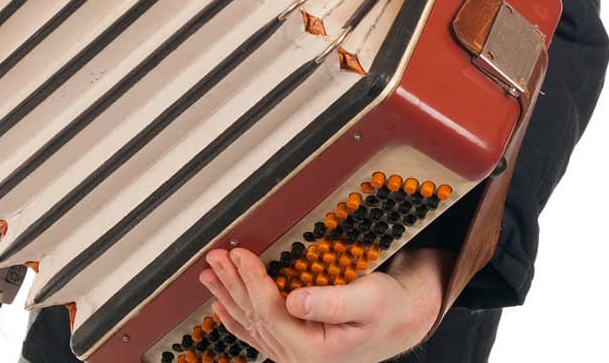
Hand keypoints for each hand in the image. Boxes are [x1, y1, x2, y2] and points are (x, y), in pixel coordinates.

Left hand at [198, 244, 446, 362]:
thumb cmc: (386, 310)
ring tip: (210, 274)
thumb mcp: (367, 299)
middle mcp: (298, 355)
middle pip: (255, 315)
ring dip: (229, 295)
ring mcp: (293, 353)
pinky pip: (258, 333)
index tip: (239, 255)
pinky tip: (221, 309)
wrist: (399, 324)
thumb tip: (296, 301)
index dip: (251, 280)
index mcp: (313, 347)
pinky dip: (237, 318)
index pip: (270, 310)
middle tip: (216, 256)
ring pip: (251, 323)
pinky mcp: (293, 345)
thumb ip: (331, 302)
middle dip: (233, 282)